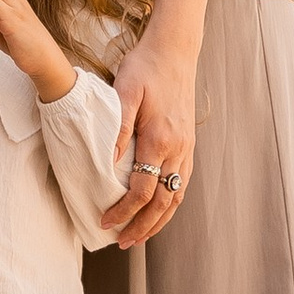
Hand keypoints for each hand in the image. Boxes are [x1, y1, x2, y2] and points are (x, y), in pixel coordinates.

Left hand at [108, 27, 196, 246]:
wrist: (175, 50)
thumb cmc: (145, 67)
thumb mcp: (125, 90)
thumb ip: (118, 127)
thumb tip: (108, 161)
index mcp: (160, 138)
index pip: (142, 189)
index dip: (123, 211)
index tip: (105, 222)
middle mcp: (178, 148)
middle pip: (162, 201)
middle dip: (141, 226)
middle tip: (121, 243)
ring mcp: (187, 147)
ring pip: (176, 196)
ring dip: (159, 220)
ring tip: (140, 236)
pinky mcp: (189, 143)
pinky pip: (182, 182)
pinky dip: (170, 203)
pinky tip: (159, 210)